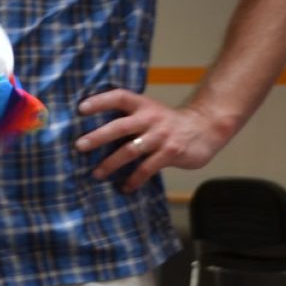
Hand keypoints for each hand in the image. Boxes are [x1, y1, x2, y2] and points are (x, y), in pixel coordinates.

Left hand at [74, 90, 227, 191]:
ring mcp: (161, 136)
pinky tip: (125, 187)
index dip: (100, 101)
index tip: (80, 108)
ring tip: (96, 174)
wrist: (205, 128)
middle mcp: (150, 118)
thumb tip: (94, 132)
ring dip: (111, 163)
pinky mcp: (170, 153)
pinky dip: (134, 180)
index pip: (119, 97)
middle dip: (98, 136)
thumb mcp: (150, 112)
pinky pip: (147, 168)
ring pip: (131, 150)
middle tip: (79, 146)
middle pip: (120, 126)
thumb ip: (129, 118)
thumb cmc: (169, 123)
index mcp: (143, 105)